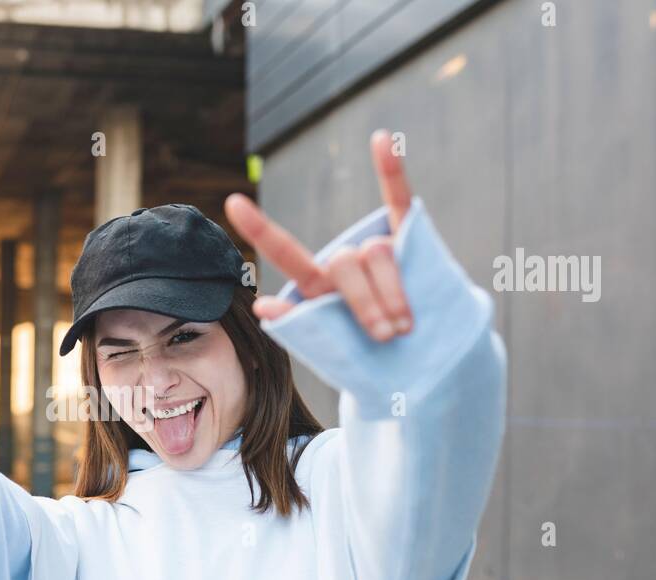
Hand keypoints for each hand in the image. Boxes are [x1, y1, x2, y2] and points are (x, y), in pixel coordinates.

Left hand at [223, 129, 413, 341]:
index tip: (232, 202)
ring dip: (392, 293)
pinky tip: (382, 139)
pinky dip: (391, 171)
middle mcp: (344, 263)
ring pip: (378, 254)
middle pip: (346, 263)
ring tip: (404, 328)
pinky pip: (398, 200)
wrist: (422, 364)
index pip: (286, 253)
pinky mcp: (408, 240)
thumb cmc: (374, 362)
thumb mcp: (336, 351)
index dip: (261, 230)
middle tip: (383, 337)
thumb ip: (302, 326)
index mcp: (319, 286)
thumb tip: (261, 305)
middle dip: (365, 302)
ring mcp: (376, 249)